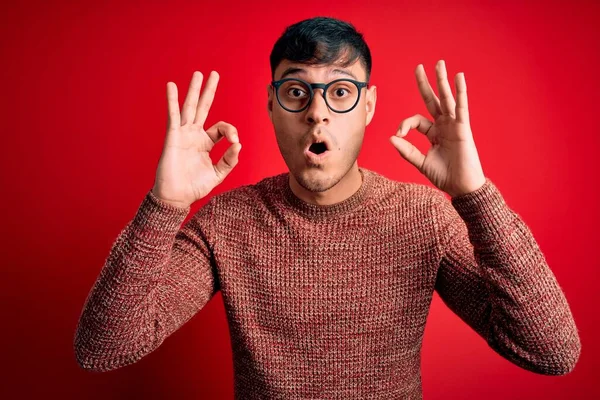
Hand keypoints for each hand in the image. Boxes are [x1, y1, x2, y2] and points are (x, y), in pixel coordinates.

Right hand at [152, 71, 241, 207]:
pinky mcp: (173, 137)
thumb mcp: (218, 174)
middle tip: (214, 74)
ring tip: (198, 74)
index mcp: (205, 143)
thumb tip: (238, 145)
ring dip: (193, 90)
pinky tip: (171, 86)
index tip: (235, 143)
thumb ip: (229, 160)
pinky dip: (172, 101)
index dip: (230, 131)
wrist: (176, 197)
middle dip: (209, 91)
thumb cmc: (194, 187)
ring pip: (189, 108)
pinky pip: (173, 116)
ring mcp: (183, 134)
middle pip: (203, 108)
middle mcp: (194, 135)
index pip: (221, 128)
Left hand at [390, 60, 485, 197]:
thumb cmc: (445, 176)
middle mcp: (443, 126)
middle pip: (433, 100)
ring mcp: (454, 125)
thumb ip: (407, 150)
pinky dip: (460, 92)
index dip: (404, 125)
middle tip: (419, 67)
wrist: (461, 187)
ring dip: (442, 81)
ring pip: (446, 99)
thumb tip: (391, 138)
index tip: (398, 135)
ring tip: (439, 64)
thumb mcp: (421, 162)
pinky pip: (461, 106)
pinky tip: (458, 77)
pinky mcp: (463, 128)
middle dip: (426, 84)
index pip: (416, 120)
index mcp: (433, 133)